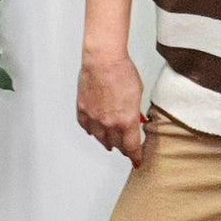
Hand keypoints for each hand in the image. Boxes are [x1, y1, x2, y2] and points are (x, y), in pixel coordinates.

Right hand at [77, 50, 145, 166]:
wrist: (103, 60)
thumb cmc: (122, 72)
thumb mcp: (137, 94)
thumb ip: (134, 112)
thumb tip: (133, 121)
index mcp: (126, 121)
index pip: (131, 146)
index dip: (135, 155)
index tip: (137, 160)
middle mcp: (109, 123)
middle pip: (116, 144)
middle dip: (122, 146)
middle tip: (126, 147)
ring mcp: (94, 118)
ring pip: (100, 138)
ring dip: (107, 140)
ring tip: (110, 141)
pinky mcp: (83, 110)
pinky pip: (86, 127)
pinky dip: (91, 130)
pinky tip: (94, 130)